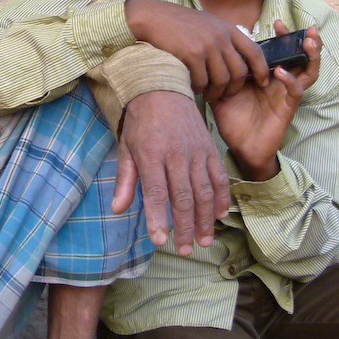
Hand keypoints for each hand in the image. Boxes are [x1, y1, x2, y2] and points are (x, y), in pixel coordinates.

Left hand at [113, 91, 229, 255]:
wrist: (162, 88)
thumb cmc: (139, 122)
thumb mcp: (125, 148)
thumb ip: (124, 180)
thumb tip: (117, 210)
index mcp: (151, 155)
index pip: (156, 192)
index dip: (159, 218)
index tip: (160, 241)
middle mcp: (176, 155)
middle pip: (183, 197)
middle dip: (185, 227)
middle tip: (185, 250)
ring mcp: (196, 152)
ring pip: (204, 191)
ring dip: (205, 219)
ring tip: (204, 241)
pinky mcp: (210, 149)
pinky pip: (219, 177)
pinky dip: (222, 198)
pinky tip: (221, 215)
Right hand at [124, 0, 269, 102]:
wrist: (152, 18)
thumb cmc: (178, 23)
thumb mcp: (207, 23)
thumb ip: (222, 37)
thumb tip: (236, 57)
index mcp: (228, 29)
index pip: (255, 52)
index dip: (262, 70)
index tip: (262, 81)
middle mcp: (221, 37)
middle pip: (239, 71)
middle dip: (234, 88)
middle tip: (225, 95)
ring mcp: (207, 46)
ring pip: (221, 80)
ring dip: (215, 92)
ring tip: (207, 95)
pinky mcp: (192, 55)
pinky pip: (202, 81)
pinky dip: (199, 89)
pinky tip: (193, 87)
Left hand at [210, 24, 321, 180]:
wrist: (241, 148)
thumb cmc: (233, 121)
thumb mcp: (220, 94)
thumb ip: (215, 77)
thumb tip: (197, 60)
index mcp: (264, 76)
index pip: (277, 52)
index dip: (280, 37)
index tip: (274, 22)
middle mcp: (278, 82)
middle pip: (298, 57)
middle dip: (302, 40)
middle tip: (300, 26)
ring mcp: (285, 94)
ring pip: (307, 71)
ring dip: (310, 56)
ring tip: (308, 41)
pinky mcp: (287, 108)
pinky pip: (295, 91)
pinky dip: (290, 80)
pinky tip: (281, 72)